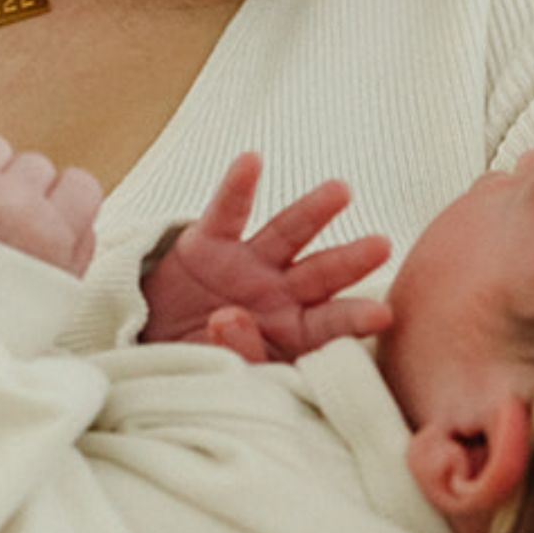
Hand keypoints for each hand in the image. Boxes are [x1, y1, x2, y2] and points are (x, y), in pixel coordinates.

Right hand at [137, 153, 391, 358]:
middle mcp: (280, 292)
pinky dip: (237, 188)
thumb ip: (234, 349)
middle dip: (351, 260)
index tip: (382, 314)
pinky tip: (251, 161)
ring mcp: (247, 265)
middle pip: (322, 274)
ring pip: (287, 233)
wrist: (151, 343)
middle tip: (380, 246)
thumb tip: (229, 317)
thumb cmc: (201, 363)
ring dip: (313, 211)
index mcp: (294, 332)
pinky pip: (227, 212)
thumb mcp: (220, 371)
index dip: (353, 319)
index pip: (328, 326)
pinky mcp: (209, 243)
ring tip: (340, 191)